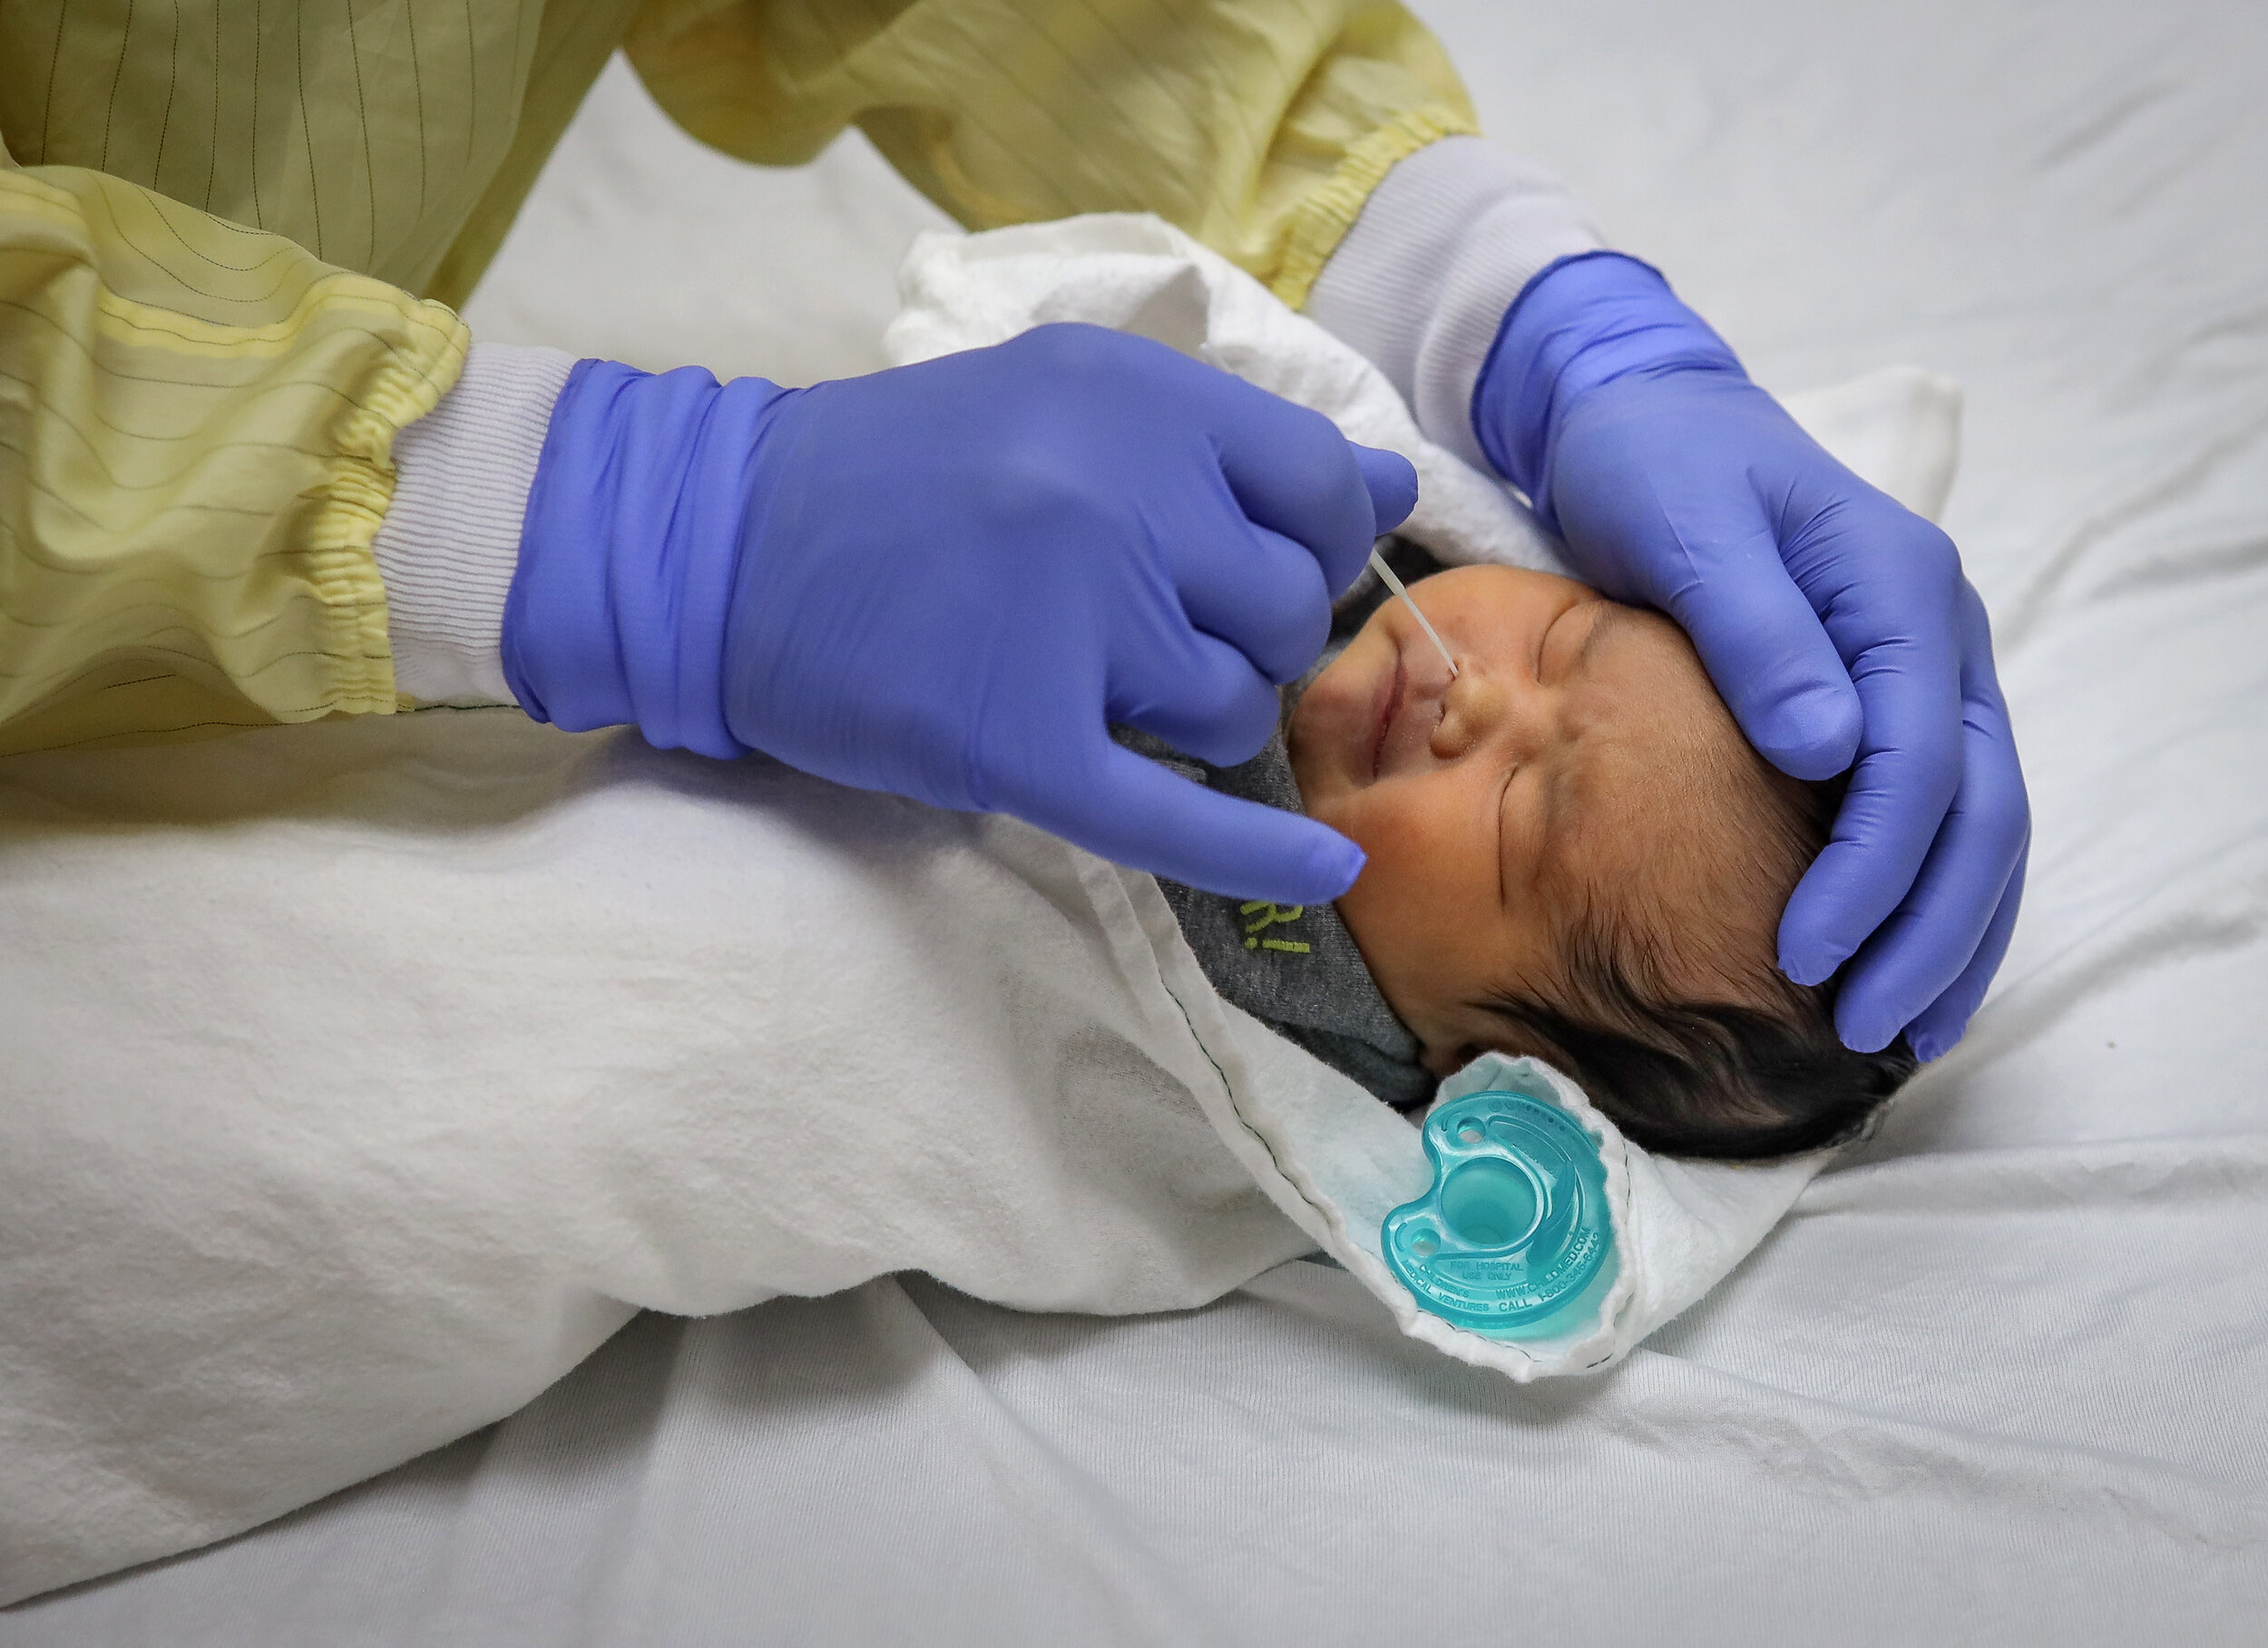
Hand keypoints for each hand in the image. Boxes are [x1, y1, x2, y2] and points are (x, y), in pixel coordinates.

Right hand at [502, 324, 1417, 905]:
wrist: (712, 543)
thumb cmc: (892, 479)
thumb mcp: (1061, 403)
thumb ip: (1220, 446)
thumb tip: (1387, 492)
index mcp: (1134, 397)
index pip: (1316, 484)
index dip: (1306, 544)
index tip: (1252, 569)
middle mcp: (1116, 491)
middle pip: (1283, 608)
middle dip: (1240, 635)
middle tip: (1151, 637)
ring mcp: (1069, 619)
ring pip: (1230, 708)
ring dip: (1189, 716)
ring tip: (1096, 688)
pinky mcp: (1017, 740)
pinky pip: (1174, 814)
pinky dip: (1256, 852)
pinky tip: (1325, 868)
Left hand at [1472, 254, 2026, 1056]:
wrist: (1649, 421)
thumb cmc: (1657, 469)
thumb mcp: (1688, 532)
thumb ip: (1756, 633)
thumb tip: (1826, 752)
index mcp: (1900, 592)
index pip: (1919, 761)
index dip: (1874, 871)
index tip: (1808, 955)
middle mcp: (1936, 637)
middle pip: (1975, 808)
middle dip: (1928, 929)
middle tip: (1866, 1028)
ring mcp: (1925, 671)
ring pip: (1978, 823)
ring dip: (1949, 932)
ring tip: (1903, 1031)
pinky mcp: (1890, 702)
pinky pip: (1937, 813)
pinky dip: (1929, 897)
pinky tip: (1902, 967)